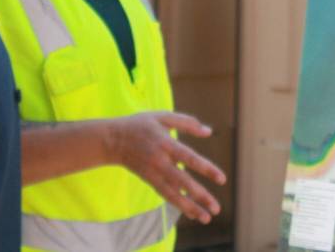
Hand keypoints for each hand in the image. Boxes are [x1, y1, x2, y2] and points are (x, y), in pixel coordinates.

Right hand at [108, 111, 226, 223]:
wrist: (112, 140)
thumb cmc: (140, 125)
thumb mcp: (162, 117)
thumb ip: (186, 122)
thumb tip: (208, 131)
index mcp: (165, 143)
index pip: (189, 158)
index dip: (206, 169)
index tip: (222, 179)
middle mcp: (160, 161)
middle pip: (183, 182)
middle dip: (200, 196)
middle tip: (217, 209)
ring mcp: (153, 172)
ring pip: (173, 194)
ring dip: (191, 207)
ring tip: (207, 218)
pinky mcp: (149, 180)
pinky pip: (165, 194)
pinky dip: (179, 204)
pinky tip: (192, 212)